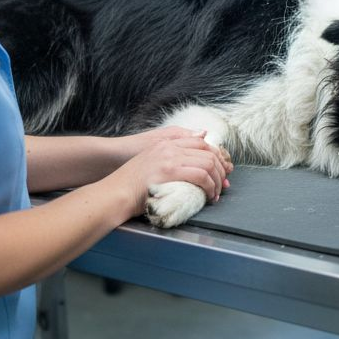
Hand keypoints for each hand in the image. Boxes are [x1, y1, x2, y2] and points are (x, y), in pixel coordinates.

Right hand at [110, 135, 232, 219]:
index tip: (221, 170)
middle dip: (221, 170)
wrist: (115, 193)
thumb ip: (171, 154)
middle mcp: (169, 147)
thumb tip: (198, 142)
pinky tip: (208, 196)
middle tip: (223, 185)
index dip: (216, 156)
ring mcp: (169, 157)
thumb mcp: (151, 161)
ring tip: (215, 193)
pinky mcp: (170, 171)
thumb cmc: (131, 183)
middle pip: (208, 152)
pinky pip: (201, 176)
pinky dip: (209, 187)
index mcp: (165, 143)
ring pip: (208, 163)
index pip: (200, 142)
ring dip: (217, 180)